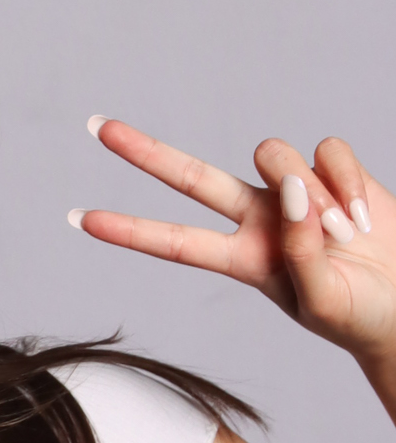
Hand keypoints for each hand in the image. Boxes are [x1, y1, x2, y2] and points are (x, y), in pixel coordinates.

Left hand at [74, 121, 393, 374]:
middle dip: (145, 153)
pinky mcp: (331, 169)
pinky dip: (347, 179)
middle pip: (191, 177)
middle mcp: (257, 219)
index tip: (79, 220)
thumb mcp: (320, 301)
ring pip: (274, 155)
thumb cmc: (357, 315)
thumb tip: (290, 195)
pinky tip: (362, 215)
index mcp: (242, 260)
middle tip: (97, 128)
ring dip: (311, 191)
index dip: (128, 230)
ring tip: (343, 234)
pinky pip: (327, 150)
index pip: (173, 242)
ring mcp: (291, 192)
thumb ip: (299, 253)